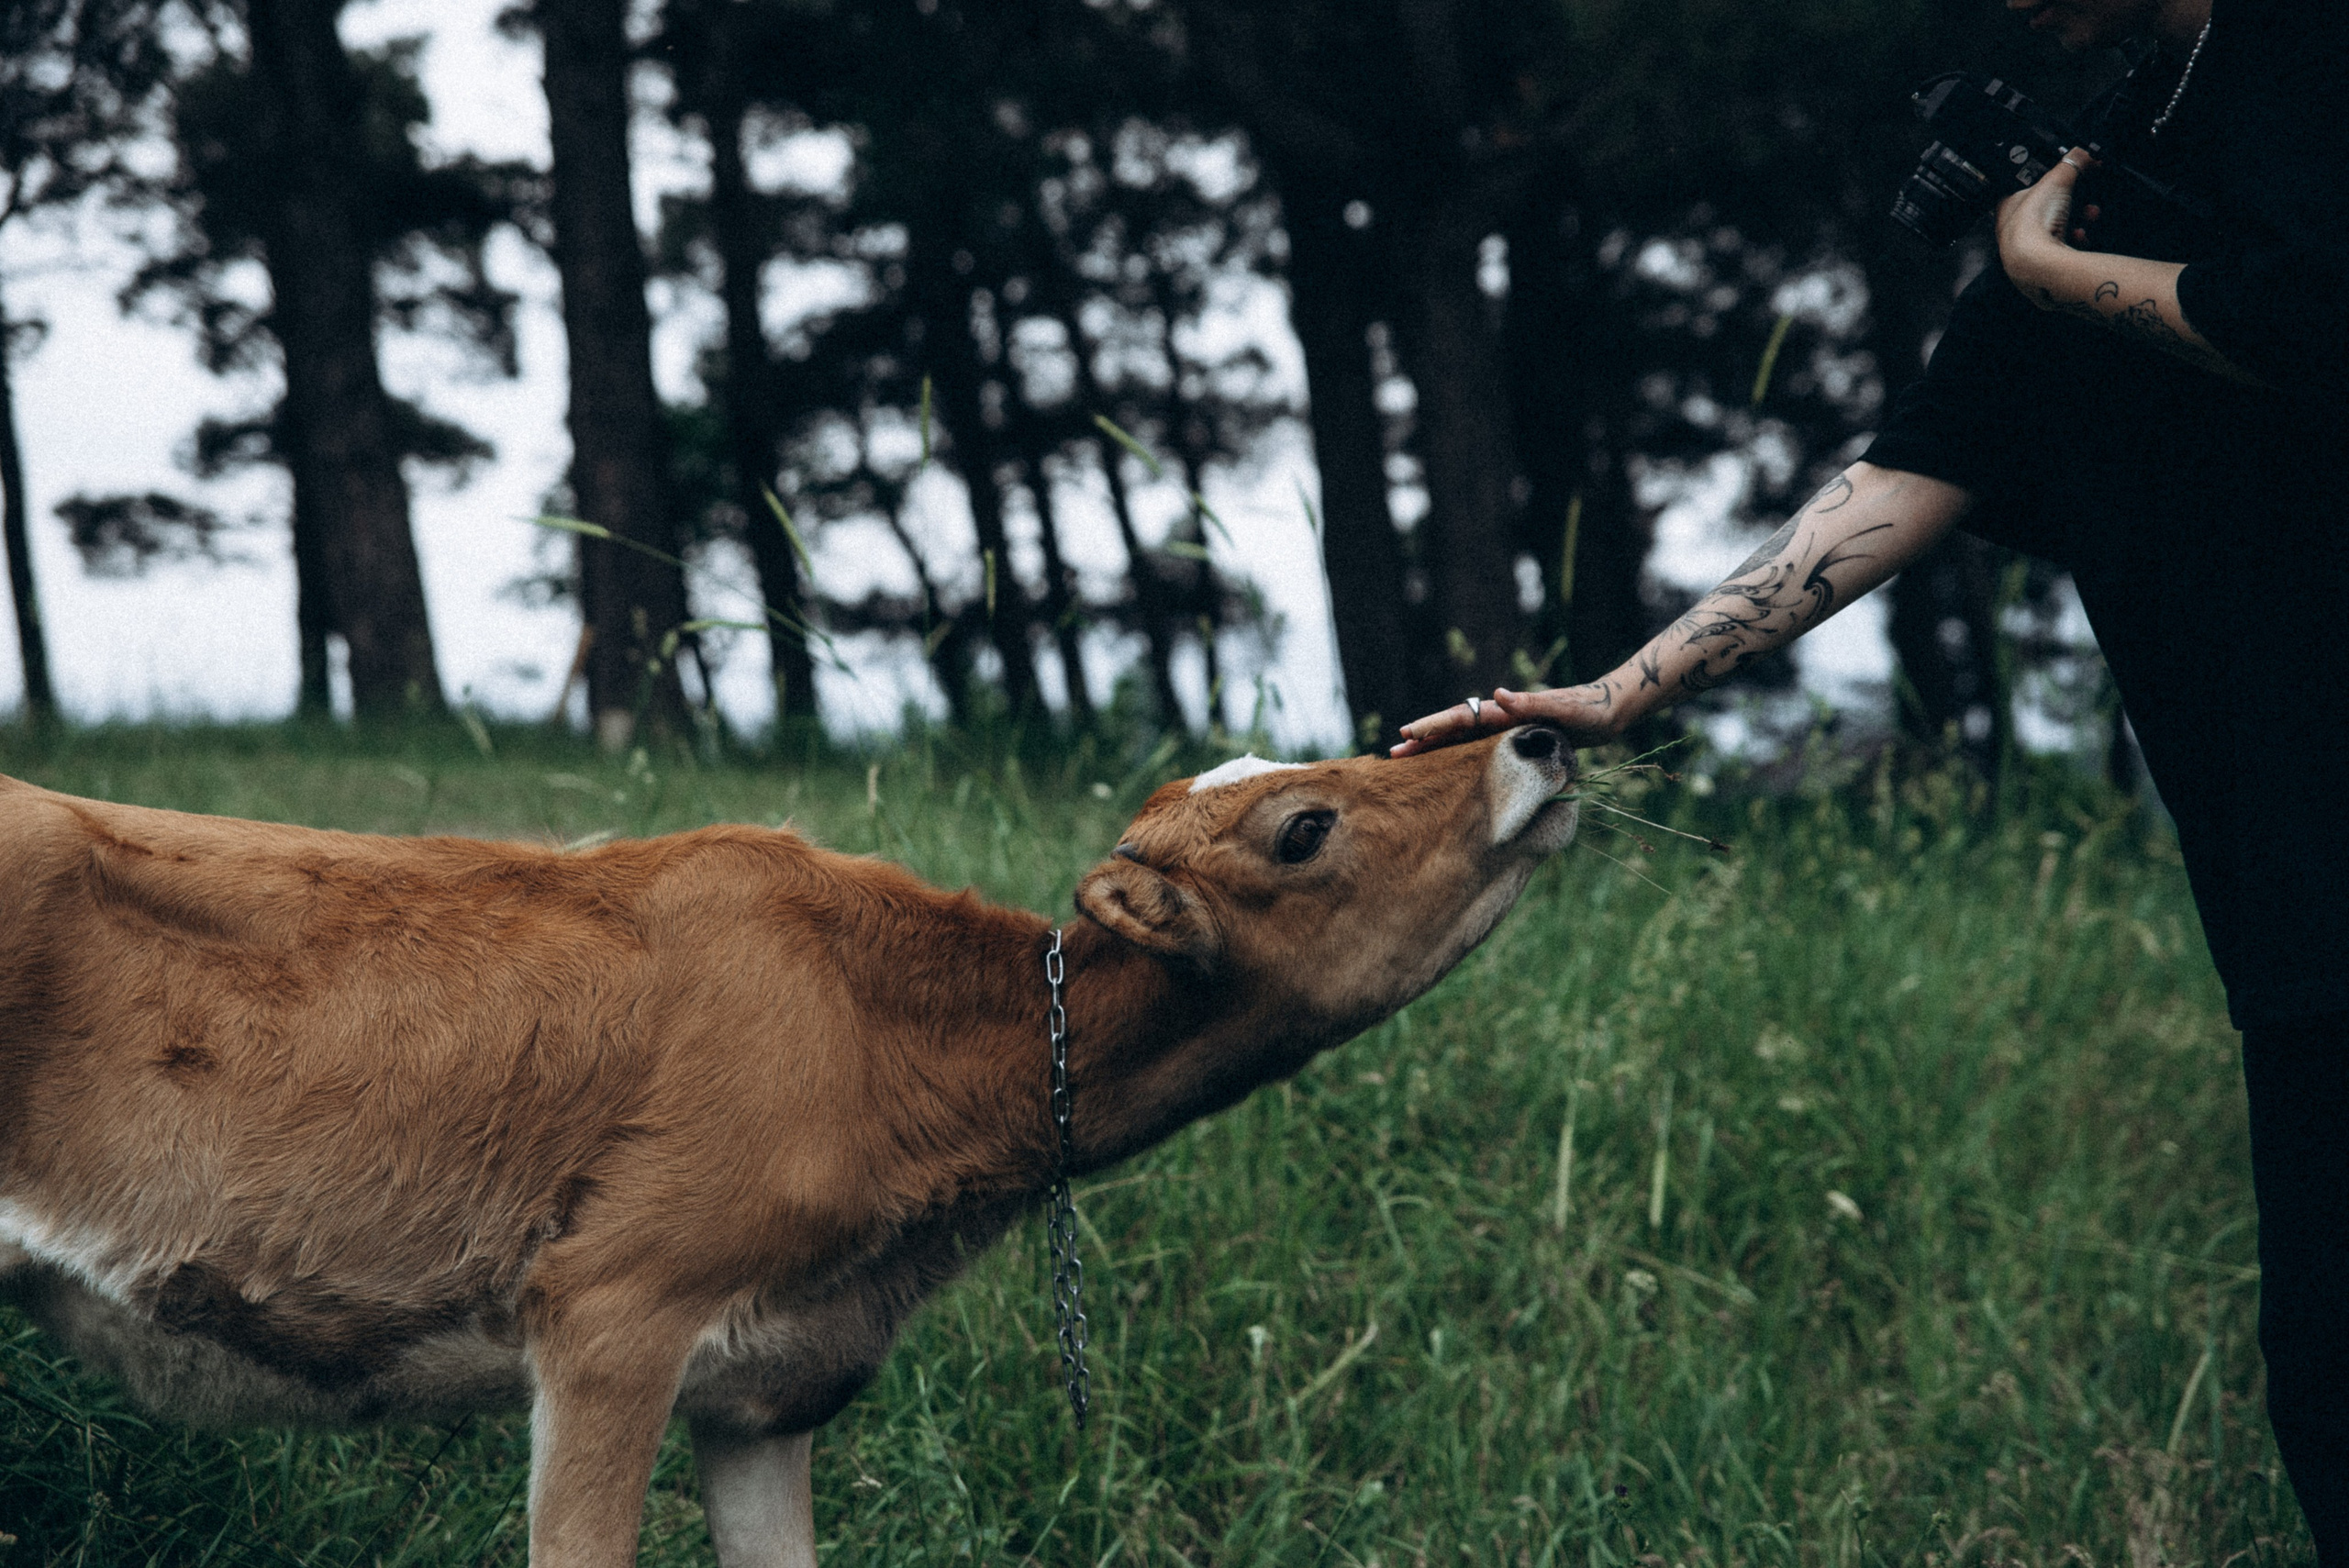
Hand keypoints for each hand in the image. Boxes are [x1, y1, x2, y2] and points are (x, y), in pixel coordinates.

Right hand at [1389, 684, 1624, 757]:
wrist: (1608, 710)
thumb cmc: (1588, 710)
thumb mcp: (1563, 707)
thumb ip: (1531, 701)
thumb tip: (1497, 694)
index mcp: (1506, 710)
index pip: (1461, 718)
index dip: (1433, 726)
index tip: (1407, 734)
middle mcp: (1500, 717)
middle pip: (1453, 728)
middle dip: (1423, 739)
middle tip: (1393, 754)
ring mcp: (1505, 728)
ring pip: (1461, 739)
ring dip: (1435, 748)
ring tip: (1408, 759)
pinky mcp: (1514, 739)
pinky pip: (1477, 748)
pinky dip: (1458, 754)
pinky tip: (1448, 766)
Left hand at [1998, 147, 2094, 300]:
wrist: (2037, 263)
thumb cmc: (2034, 222)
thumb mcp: (2057, 179)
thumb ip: (2073, 162)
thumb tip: (2085, 152)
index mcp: (2008, 206)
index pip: (2028, 188)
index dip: (2052, 182)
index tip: (2070, 178)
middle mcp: (2014, 230)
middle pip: (2048, 209)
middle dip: (2074, 202)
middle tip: (2087, 198)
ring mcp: (2028, 250)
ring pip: (2058, 229)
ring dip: (2079, 219)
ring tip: (2090, 215)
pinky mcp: (2042, 265)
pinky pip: (2063, 248)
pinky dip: (2076, 240)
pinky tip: (2081, 236)